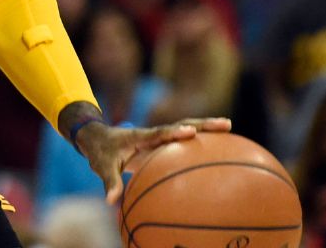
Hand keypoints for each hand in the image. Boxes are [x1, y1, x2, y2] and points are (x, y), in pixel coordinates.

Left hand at [75, 116, 232, 203]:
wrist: (96, 137)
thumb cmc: (100, 152)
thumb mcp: (101, 167)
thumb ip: (108, 182)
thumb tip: (110, 201)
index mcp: (139, 137)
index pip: (158, 134)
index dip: (173, 132)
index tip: (189, 132)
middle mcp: (152, 134)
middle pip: (180, 126)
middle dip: (202, 124)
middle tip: (226, 123)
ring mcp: (159, 137)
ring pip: (186, 130)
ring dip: (206, 128)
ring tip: (229, 127)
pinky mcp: (163, 143)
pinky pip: (184, 141)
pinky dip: (200, 140)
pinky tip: (220, 145)